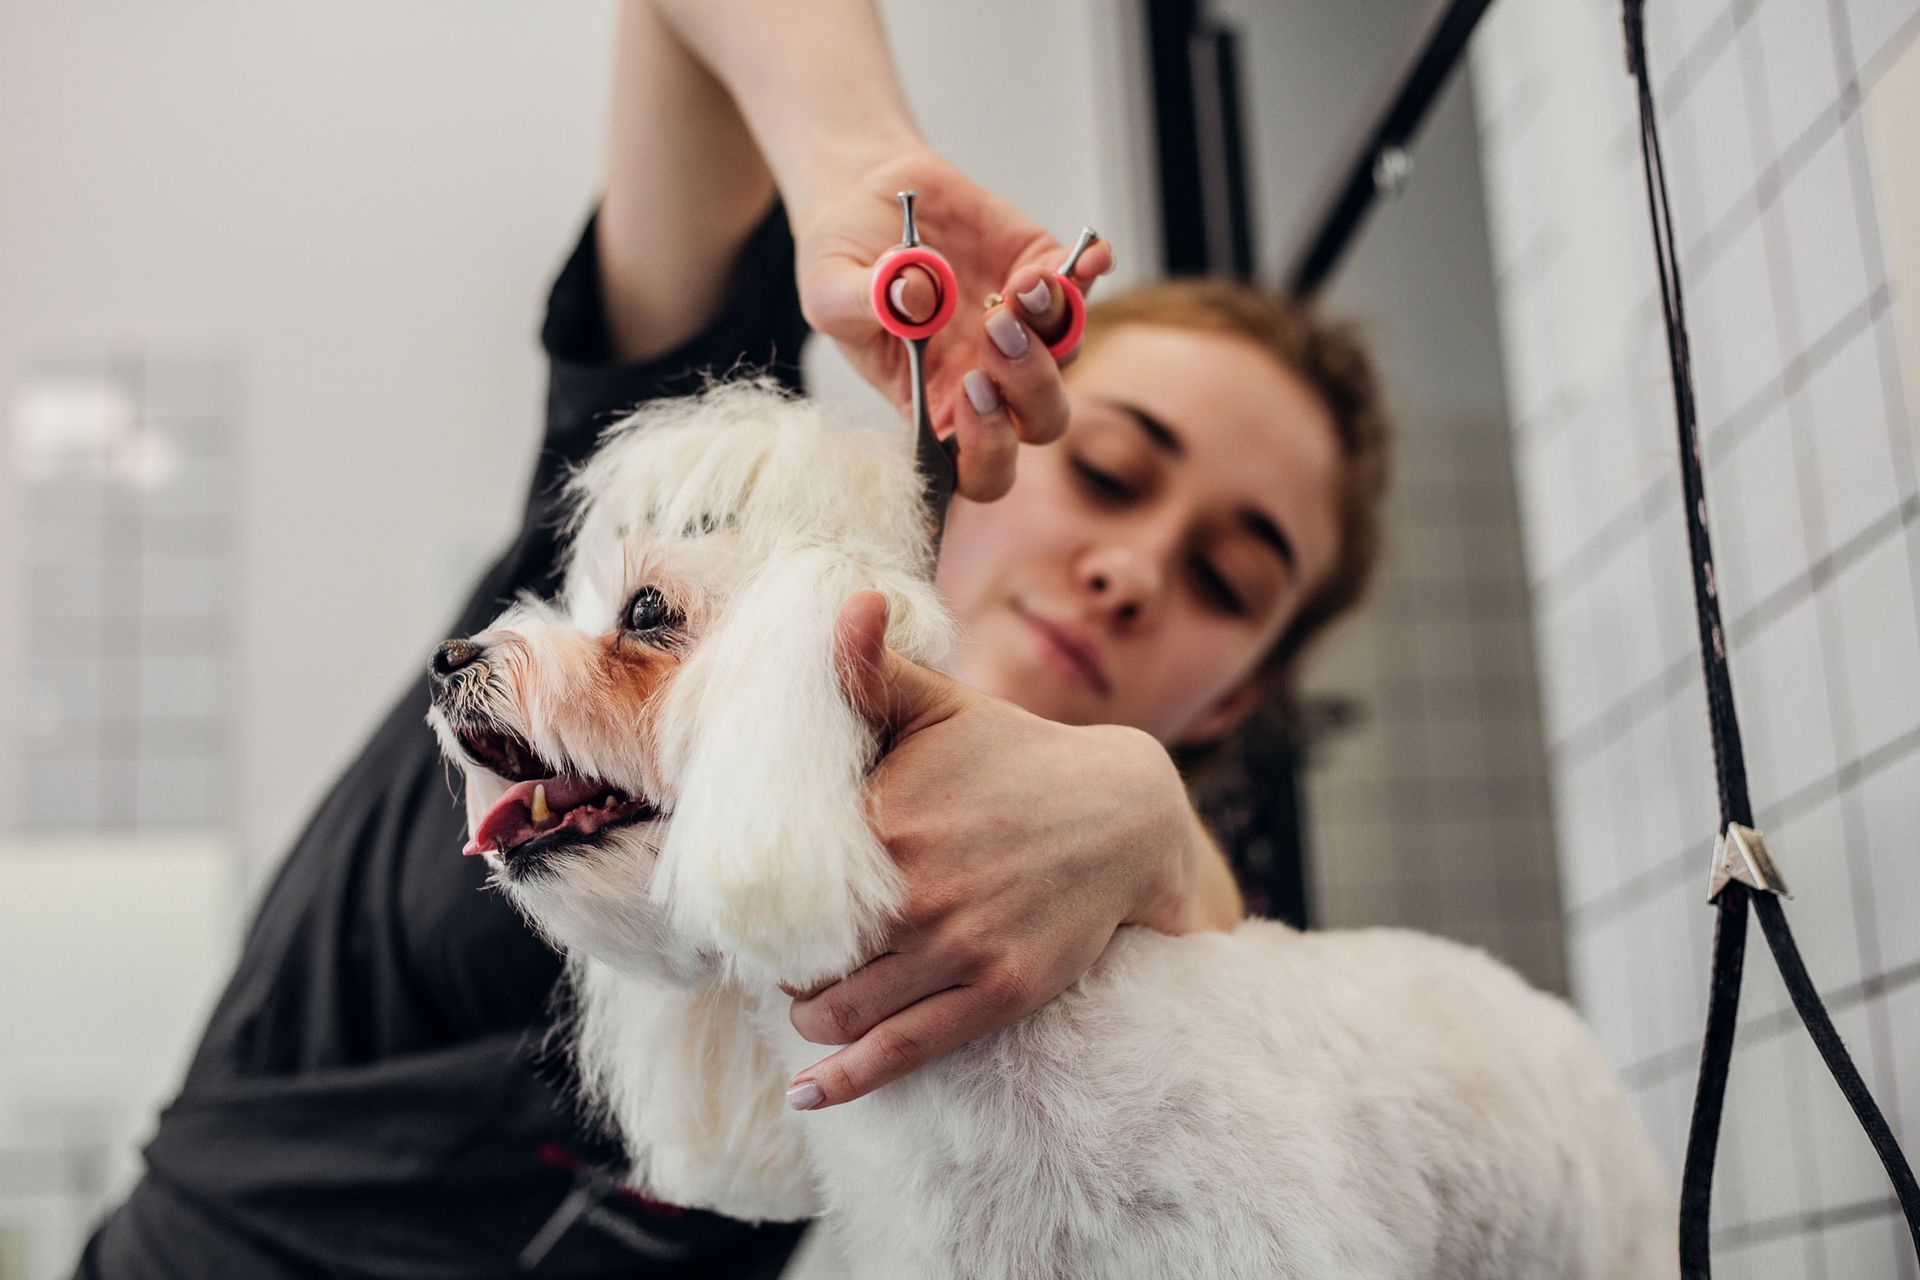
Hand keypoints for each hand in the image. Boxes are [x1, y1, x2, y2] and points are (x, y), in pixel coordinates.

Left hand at [782, 593, 1209, 1111]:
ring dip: (808, 1011)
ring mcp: (957, 948)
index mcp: (885, 818)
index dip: (751, 898)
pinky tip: (809, 1091)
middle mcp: (914, 890)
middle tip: (778, 952)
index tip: (743, 902)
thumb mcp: (943, 708)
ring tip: (806, 997)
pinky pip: (902, 1051)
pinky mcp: (996, 994)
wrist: (1124, 816)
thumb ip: (873, 671)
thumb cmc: (1016, 757)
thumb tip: (841, 602)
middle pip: (798, 953)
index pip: (778, 882)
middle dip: (779, 958)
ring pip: (838, 1010)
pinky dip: (846, 1079)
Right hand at [793, 147, 1114, 501]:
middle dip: (1032, 384)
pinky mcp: (1040, 275)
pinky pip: (1082, 289)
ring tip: (1021, 283)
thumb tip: (923, 297)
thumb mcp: (829, 288)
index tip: (973, 394)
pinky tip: (1086, 255)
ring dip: (1052, 324)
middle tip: (994, 328)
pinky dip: (1087, 275)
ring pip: (1067, 354)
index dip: (990, 451)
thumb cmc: (844, 267)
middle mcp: (987, 379)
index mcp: (936, 407)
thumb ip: (864, 302)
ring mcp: (1022, 330)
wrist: (865, 198)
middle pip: (1040, 421)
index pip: (979, 470)